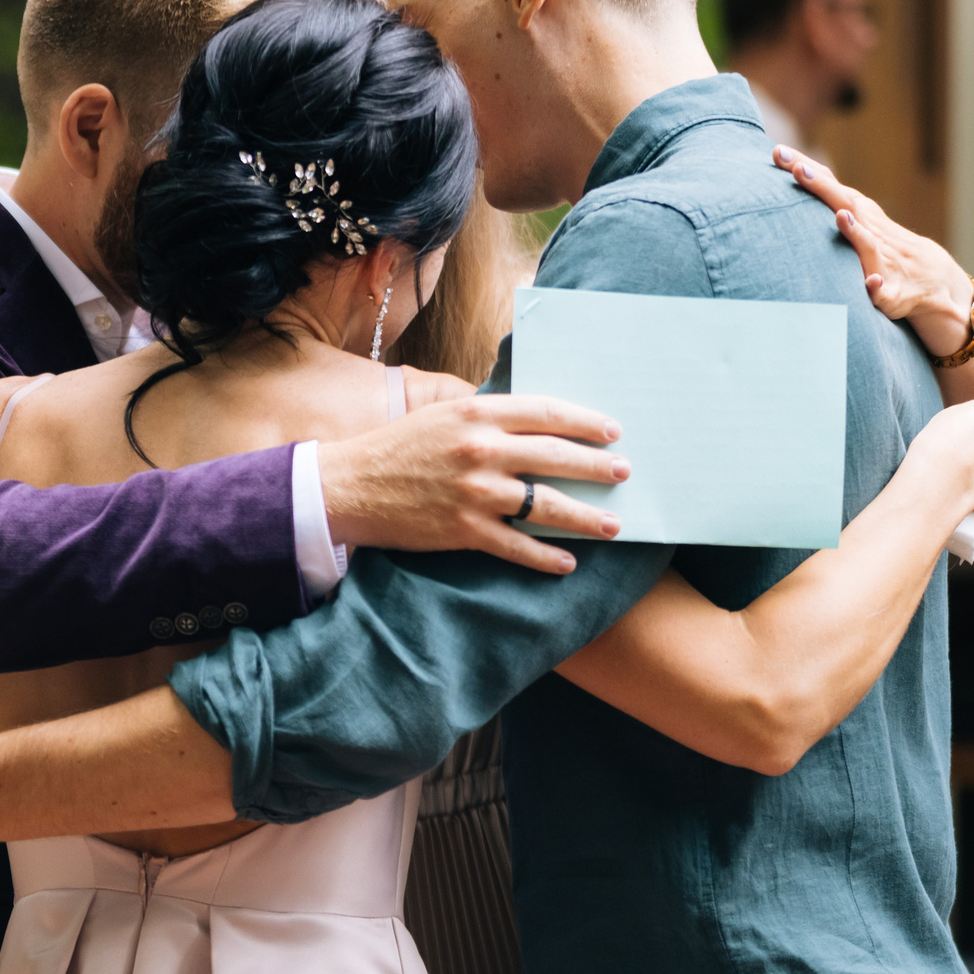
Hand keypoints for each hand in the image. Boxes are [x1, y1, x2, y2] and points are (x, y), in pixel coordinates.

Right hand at [318, 395, 631, 574]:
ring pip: (545, 505)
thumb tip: (533, 423)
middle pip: (555, 457)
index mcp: (476, 415)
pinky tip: (568, 561)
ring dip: (585, 516)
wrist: (350, 486)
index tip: (612, 430)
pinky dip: (546, 556)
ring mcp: (474, 492)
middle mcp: (480, 450)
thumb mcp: (441, 416)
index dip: (584, 421)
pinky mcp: (464, 530)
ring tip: (612, 524)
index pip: (545, 413)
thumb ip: (486, 418)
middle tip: (624, 472)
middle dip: (596, 466)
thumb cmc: (396, 447)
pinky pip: (517, 546)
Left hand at [775, 147, 973, 356]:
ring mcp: (883, 259)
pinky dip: (878, 286)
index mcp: (857, 214)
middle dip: (821, 186)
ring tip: (841, 217)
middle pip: (844, 203)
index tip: (777, 152)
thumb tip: (788, 172)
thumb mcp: (855, 220)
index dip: (805, 168)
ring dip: (855, 231)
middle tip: (798, 169)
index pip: (829, 186)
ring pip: (868, 243)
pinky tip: (872, 283)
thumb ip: (826, 201)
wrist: (930, 278)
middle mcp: (870, 230)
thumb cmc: (880, 246)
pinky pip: (885, 290)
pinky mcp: (892, 291)